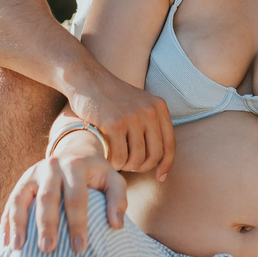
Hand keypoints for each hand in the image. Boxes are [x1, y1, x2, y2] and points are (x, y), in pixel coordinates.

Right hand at [1, 136, 126, 254]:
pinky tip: (6, 242)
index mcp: (75, 166)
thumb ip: (118, 199)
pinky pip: (10, 202)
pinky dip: (7, 222)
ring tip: (18, 248)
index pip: (76, 198)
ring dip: (18, 224)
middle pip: (47, 198)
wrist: (75, 151)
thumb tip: (116, 225)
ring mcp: (33, 173)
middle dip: (46, 225)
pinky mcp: (22, 181)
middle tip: (48, 249)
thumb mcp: (113, 179)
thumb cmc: (96, 173)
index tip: (80, 248)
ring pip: (21, 198)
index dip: (78, 223)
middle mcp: (52, 167)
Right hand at [64, 61, 175, 179]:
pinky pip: (120, 156)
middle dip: (143, 167)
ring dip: (127, 166)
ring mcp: (132, 117)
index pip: (170, 144)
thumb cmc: (111, 98)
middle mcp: (149, 111)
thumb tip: (159, 160)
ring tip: (118, 161)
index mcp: (159, 107)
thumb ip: (150, 125)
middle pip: (154, 155)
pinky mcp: (113, 124)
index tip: (160, 176)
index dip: (166, 165)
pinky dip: (114, 162)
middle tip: (131, 167)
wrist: (87, 80)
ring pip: (137, 158)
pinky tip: (108, 157)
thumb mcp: (139, 104)